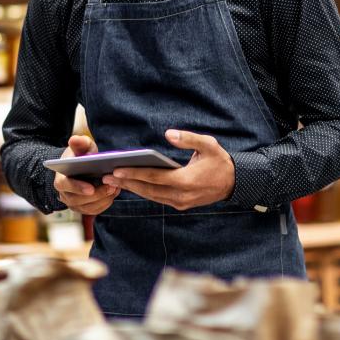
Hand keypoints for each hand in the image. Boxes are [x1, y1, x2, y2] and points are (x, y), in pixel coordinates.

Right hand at [54, 135, 120, 215]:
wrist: (80, 168)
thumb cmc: (80, 156)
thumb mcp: (81, 147)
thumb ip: (79, 143)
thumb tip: (74, 139)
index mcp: (61, 179)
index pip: (64, 185)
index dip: (77, 187)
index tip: (91, 188)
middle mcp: (65, 194)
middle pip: (78, 200)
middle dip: (96, 195)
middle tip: (111, 186)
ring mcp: (74, 204)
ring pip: (88, 207)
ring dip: (103, 199)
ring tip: (116, 188)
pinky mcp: (84, 209)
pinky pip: (95, 210)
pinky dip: (106, 203)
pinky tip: (114, 193)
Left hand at [102, 130, 234, 210]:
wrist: (234, 183)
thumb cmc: (219, 161)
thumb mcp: (208, 144)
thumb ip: (188, 138)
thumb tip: (168, 134)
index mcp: (185, 181)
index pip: (153, 177)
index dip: (134, 174)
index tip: (116, 170)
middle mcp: (180, 196)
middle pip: (147, 190)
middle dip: (126, 183)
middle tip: (105, 178)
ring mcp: (180, 203)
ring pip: (151, 196)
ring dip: (132, 188)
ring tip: (113, 181)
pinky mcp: (180, 205)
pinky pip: (157, 198)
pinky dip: (143, 191)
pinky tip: (131, 184)